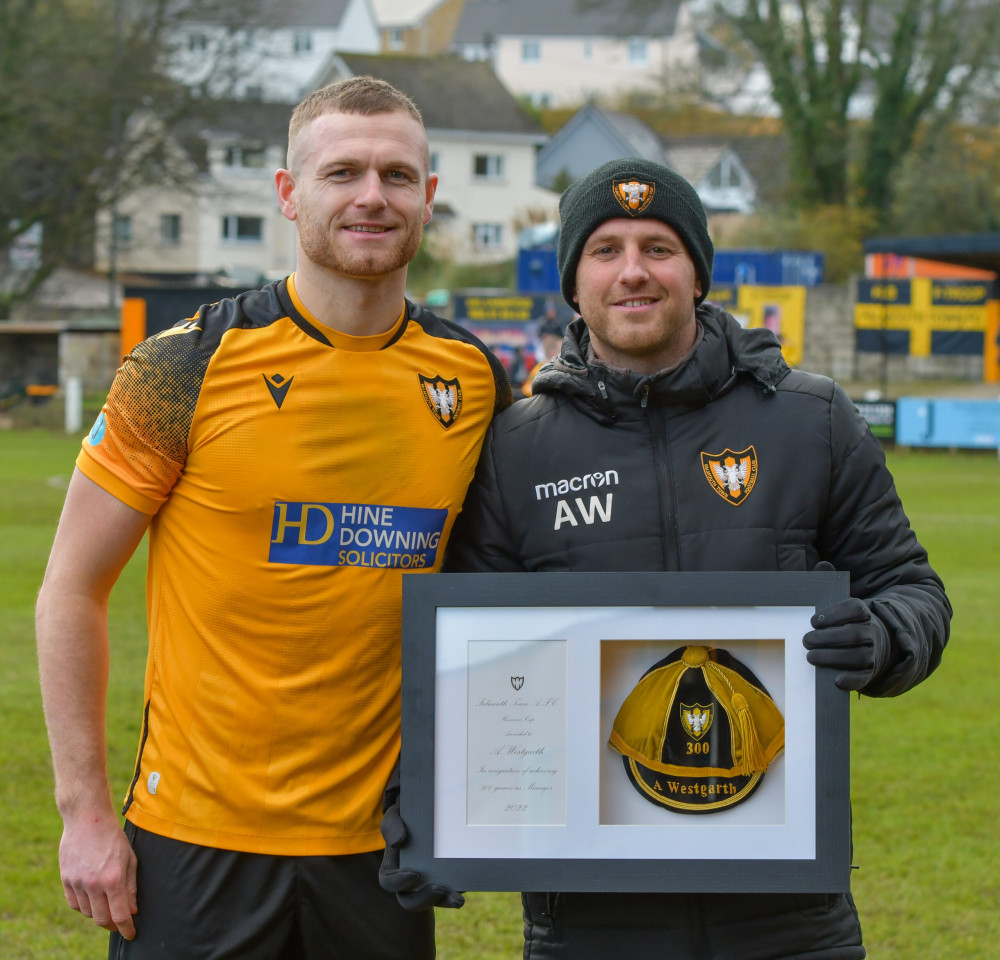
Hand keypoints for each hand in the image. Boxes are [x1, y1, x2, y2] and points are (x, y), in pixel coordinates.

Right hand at [59, 810, 137, 938]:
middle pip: (102, 919)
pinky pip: (74, 904)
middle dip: (113, 926)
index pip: (120, 915)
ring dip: (98, 914)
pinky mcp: (66, 879)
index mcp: (114, 879)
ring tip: (107, 906)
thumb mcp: (130, 859)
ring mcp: (77, 883)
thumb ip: (131, 887)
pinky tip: (92, 900)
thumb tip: (132, 911)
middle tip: (119, 924)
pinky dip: (83, 907)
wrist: (87, 819)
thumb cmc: (113, 837)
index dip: (126, 929)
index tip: (131, 934)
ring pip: (87, 913)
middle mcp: (94, 884)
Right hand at [378, 764, 463, 910]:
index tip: (415, 873)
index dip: (399, 883)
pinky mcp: (448, 878)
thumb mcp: (396, 813)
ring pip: (433, 901)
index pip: (388, 883)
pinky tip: (467, 884)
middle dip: (424, 900)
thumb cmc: (408, 813)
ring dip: (444, 902)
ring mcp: (430, 880)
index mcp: (393, 867)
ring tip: (458, 899)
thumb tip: (398, 841)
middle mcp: (410, 880)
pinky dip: (459, 891)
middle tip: (439, 889)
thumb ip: (391, 824)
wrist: (430, 809)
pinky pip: (452, 892)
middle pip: (410, 901)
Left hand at [803, 561, 889, 689]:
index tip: (813, 620)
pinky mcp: (871, 672)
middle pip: (854, 635)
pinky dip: (852, 680)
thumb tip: (823, 565)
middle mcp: (872, 632)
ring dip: (833, 657)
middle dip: (828, 638)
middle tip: (805, 640)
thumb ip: (830, 584)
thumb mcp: (839, 602)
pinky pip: (865, 677)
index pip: (855, 609)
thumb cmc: (845, 620)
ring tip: (810, 656)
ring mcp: (874, 653)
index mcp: (864, 612)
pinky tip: (835, 680)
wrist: (872, 643)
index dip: (835, 614)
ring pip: (858, 656)